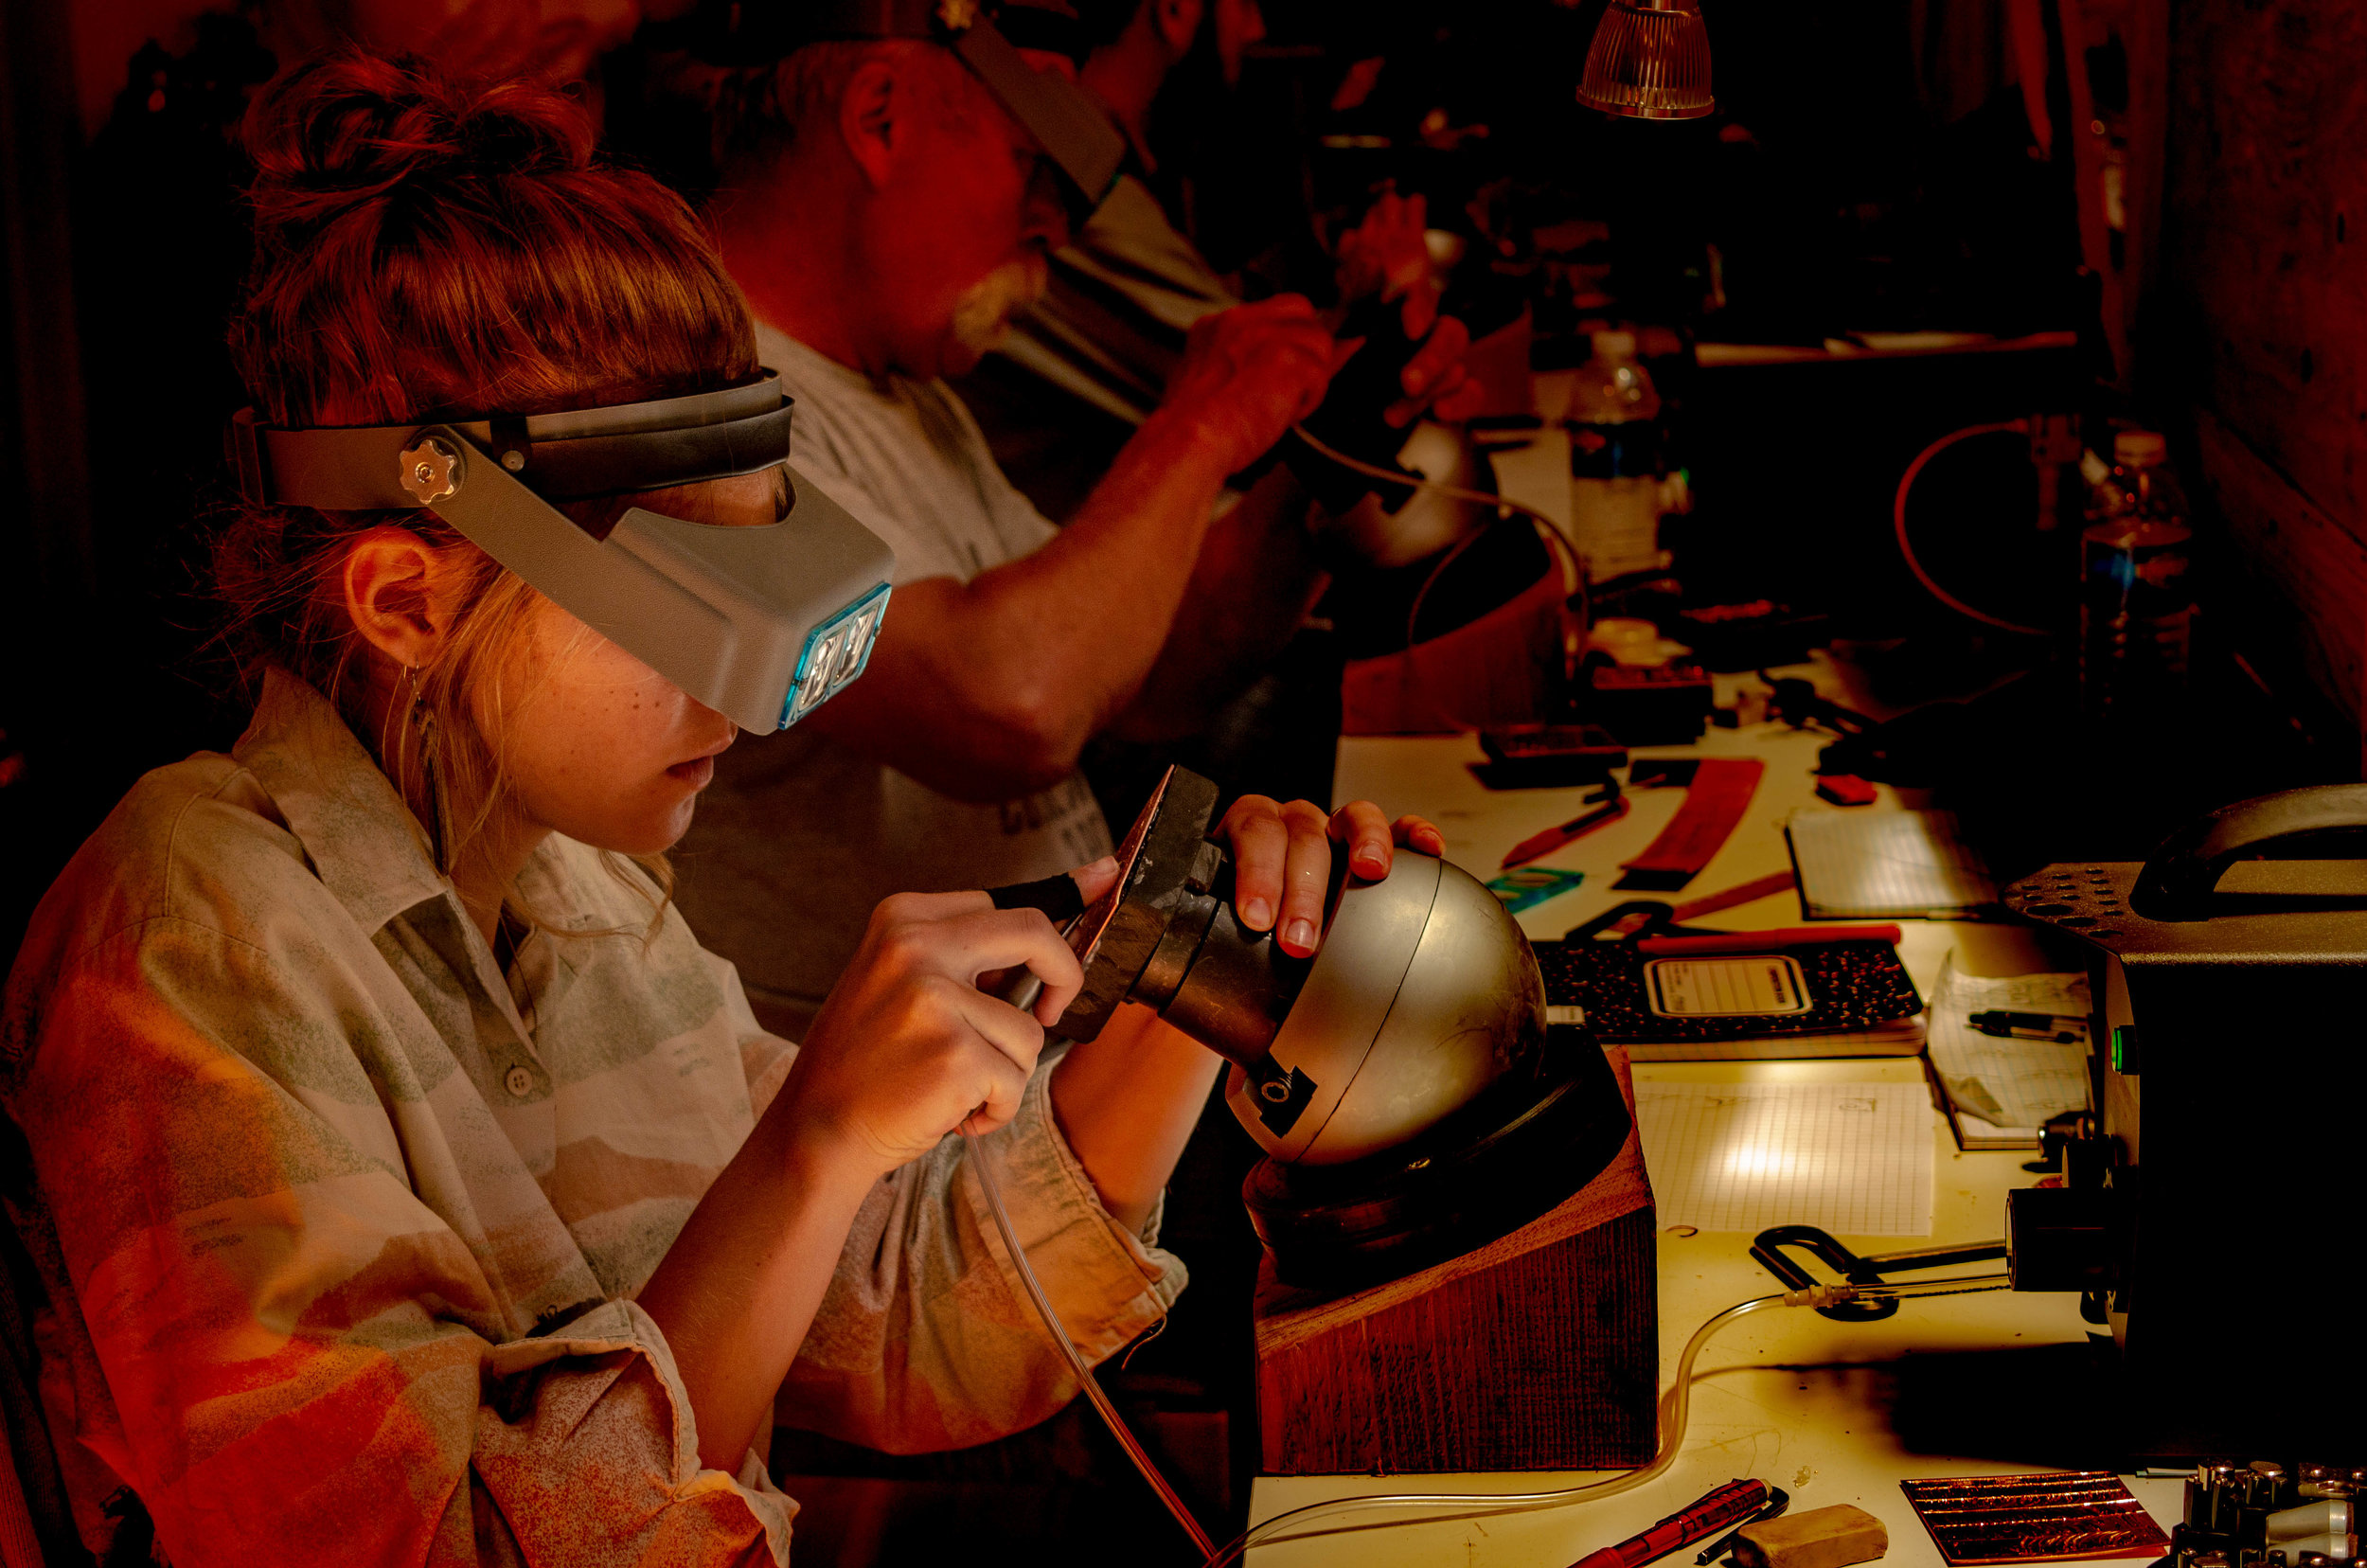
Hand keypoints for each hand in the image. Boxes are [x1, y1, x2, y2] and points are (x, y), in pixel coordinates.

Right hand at [780, 892, 1086, 1176]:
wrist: (815, 1132)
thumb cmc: (866, 1064)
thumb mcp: (898, 982)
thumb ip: (965, 957)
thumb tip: (1056, 928)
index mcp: (904, 919)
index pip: (1005, 903)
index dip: (1063, 903)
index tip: (1106, 877)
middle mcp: (917, 947)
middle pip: (1034, 934)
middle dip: (1065, 975)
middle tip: (1053, 1012)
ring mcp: (934, 999)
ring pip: (1029, 1031)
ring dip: (1005, 1073)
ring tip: (953, 1087)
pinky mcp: (954, 1054)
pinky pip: (1016, 1081)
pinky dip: (994, 1110)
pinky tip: (950, 1114)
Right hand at [1161, 296, 1343, 474]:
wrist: (1186, 444)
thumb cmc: (1197, 429)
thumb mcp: (1219, 383)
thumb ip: (1260, 357)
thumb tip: (1335, 347)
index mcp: (1217, 326)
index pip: (1276, 310)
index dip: (1288, 339)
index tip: (1277, 373)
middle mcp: (1239, 320)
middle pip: (1302, 312)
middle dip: (1304, 349)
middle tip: (1280, 389)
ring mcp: (1264, 334)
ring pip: (1318, 341)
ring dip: (1306, 378)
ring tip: (1276, 406)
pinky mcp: (1287, 357)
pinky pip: (1320, 372)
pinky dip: (1308, 401)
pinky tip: (1280, 416)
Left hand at [1215, 797, 1446, 956]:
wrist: (1251, 937)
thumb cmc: (1229, 935)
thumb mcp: (1206, 934)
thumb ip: (1195, 947)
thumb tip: (1167, 991)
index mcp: (1242, 835)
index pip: (1251, 831)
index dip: (1256, 871)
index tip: (1255, 919)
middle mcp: (1289, 825)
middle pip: (1301, 833)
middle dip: (1301, 888)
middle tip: (1299, 940)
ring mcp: (1332, 831)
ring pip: (1351, 816)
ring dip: (1362, 842)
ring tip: (1370, 874)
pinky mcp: (1371, 845)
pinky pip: (1397, 828)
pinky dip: (1412, 835)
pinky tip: (1427, 850)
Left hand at [1333, 192, 1481, 427]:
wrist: (1332, 404)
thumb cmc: (1338, 359)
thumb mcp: (1334, 327)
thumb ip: (1349, 295)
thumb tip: (1350, 243)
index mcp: (1403, 311)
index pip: (1422, 302)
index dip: (1419, 311)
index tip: (1411, 328)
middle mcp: (1428, 336)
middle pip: (1449, 337)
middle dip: (1431, 360)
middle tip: (1406, 382)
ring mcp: (1441, 367)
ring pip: (1456, 372)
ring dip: (1430, 391)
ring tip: (1391, 415)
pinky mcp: (1447, 396)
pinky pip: (1470, 395)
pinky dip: (1460, 405)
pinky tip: (1440, 414)